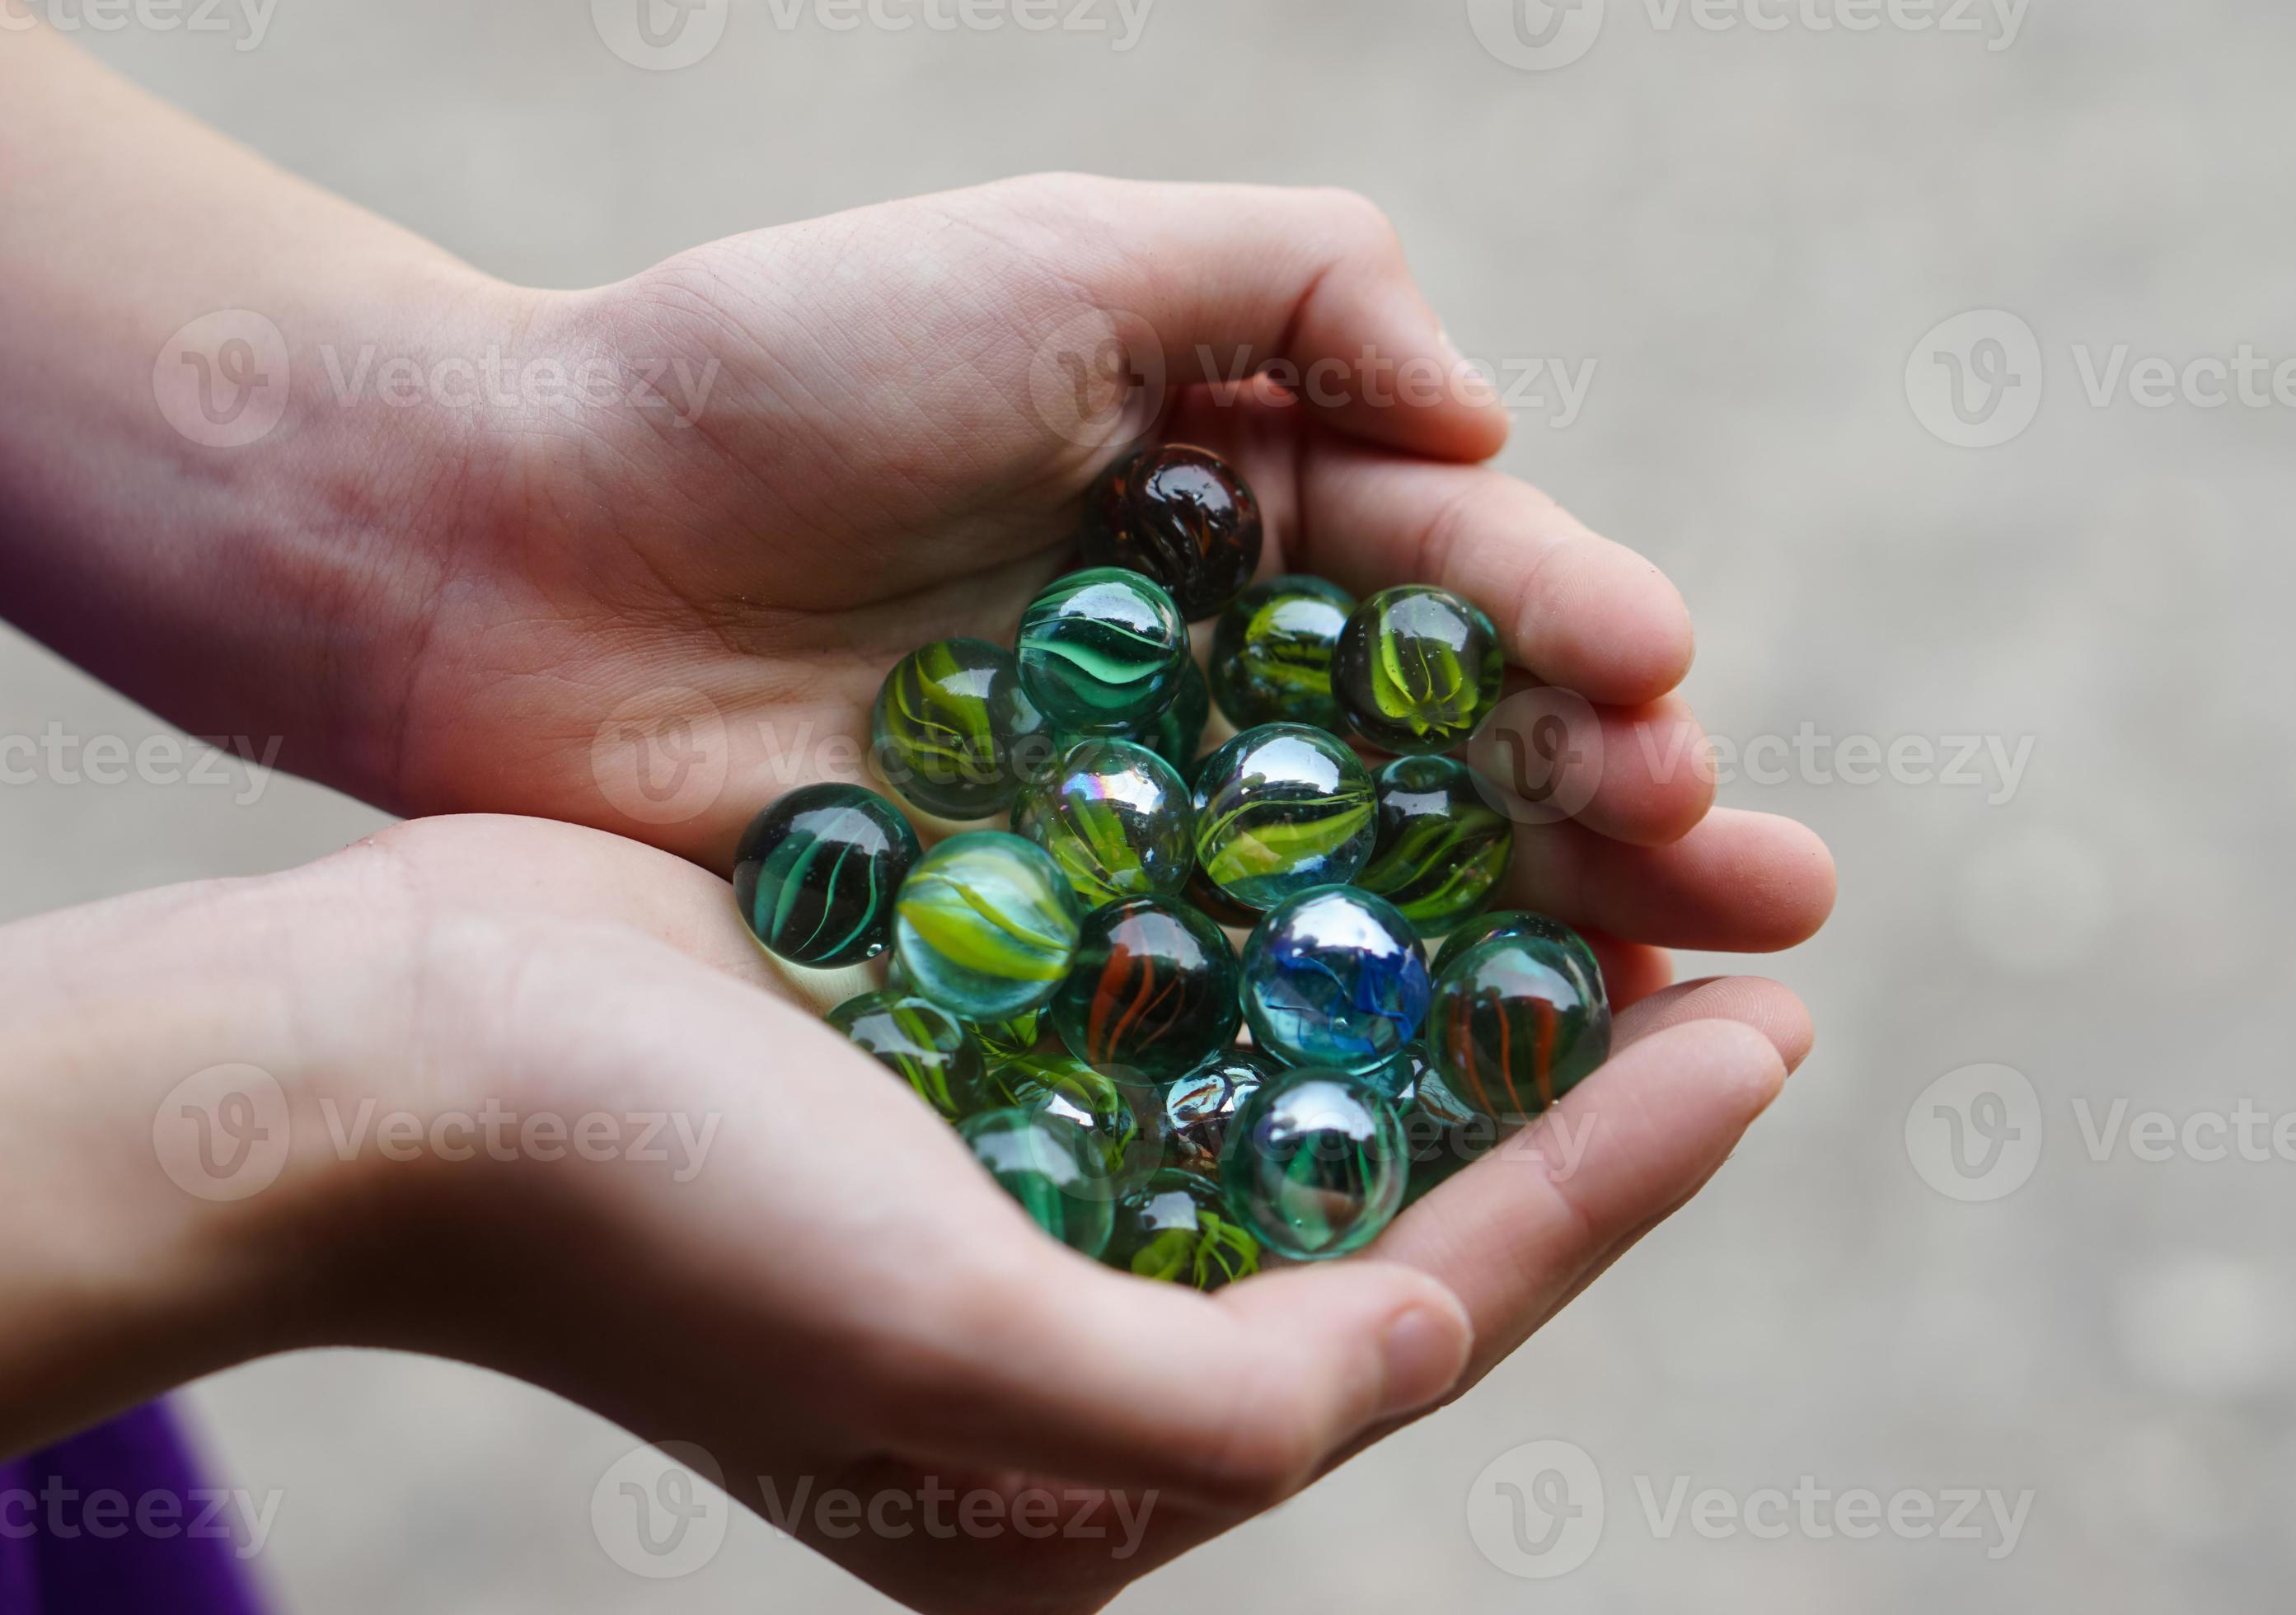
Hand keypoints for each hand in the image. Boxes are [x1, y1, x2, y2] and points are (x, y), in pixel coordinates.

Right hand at [0, 815, 1813, 1613]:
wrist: (389, 1063)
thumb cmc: (646, 1222)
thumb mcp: (935, 1347)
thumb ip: (1202, 1403)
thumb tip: (1415, 1334)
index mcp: (1094, 1455)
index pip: (1424, 1311)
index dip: (1612, 1179)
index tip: (1767, 1034)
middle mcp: (1088, 1325)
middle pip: (1401, 1194)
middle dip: (1580, 1071)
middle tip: (1741, 927)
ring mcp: (1037, 1178)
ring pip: (1320, 1072)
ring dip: (1471, 966)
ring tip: (1613, 851)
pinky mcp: (985, 1046)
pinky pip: (1208, 979)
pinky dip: (1316, 904)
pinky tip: (1409, 809)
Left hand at [2, 70, 1836, 991]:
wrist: (497, 547)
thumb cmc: (767, 377)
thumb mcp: (1056, 259)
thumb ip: (1294, 284)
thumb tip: (1491, 415)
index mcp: (1235, 503)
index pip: (1456, 574)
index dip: (1574, 636)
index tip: (1667, 699)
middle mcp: (1205, 667)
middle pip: (1452, 751)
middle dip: (1613, 808)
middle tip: (1758, 888)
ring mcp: (1128, 817)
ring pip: (1366, 891)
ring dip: (1524, 945)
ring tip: (1669, 1000)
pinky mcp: (1032, 939)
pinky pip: (1214, 997)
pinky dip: (1331, 1041)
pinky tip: (1450, 1094)